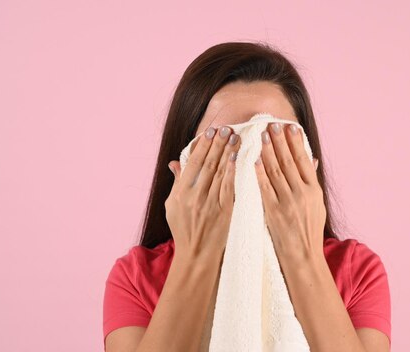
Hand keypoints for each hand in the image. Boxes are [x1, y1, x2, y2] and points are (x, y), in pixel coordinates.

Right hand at [166, 126, 240, 261]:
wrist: (197, 255)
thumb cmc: (184, 230)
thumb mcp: (172, 207)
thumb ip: (176, 183)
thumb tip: (175, 162)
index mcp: (180, 194)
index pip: (193, 163)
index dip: (202, 145)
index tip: (209, 131)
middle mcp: (194, 197)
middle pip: (208, 164)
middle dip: (218, 143)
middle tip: (226, 127)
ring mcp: (210, 204)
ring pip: (220, 172)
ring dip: (228, 152)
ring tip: (235, 136)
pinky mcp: (224, 211)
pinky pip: (229, 186)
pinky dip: (233, 170)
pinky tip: (237, 157)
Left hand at [254, 122, 324, 263]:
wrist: (303, 256)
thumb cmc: (309, 231)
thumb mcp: (317, 205)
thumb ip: (312, 181)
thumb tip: (312, 159)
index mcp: (313, 190)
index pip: (304, 160)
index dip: (296, 142)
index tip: (290, 127)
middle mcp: (301, 193)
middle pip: (289, 161)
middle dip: (279, 141)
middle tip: (272, 124)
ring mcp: (287, 202)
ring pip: (276, 171)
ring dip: (268, 151)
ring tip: (262, 135)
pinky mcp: (273, 211)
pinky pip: (264, 188)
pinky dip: (258, 173)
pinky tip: (253, 160)